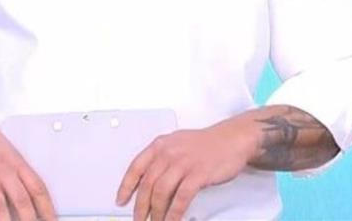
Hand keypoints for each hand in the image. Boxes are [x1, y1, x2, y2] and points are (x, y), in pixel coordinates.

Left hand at [116, 117, 257, 220]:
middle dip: (140, 206)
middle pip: (147, 184)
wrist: (230, 139)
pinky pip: (181, 198)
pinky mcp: (198, 174)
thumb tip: (147, 182)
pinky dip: (174, 214)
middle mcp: (168, 152)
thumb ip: (161, 159)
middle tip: (138, 219)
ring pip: (161, 192)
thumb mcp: (176, 145)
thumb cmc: (204, 144)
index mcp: (160, 145)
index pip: (136, 167)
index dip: (126, 186)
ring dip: (156, 213)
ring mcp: (183, 163)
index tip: (120, 200)